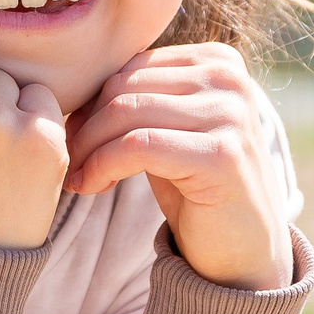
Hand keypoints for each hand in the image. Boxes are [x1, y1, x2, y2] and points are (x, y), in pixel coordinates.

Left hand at [65, 44, 294, 290]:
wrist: (245, 251)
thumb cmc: (199, 189)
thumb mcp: (170, 131)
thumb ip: (140, 99)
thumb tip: (74, 94)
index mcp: (219, 62)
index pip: (133, 66)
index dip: (92, 103)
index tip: (73, 138)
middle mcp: (229, 79)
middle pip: (125, 87)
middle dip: (86, 126)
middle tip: (69, 161)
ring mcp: (229, 115)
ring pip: (126, 113)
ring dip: (88, 149)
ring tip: (78, 177)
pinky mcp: (220, 154)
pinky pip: (137, 146)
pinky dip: (102, 165)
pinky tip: (92, 186)